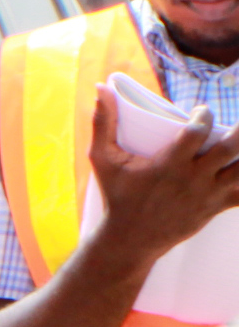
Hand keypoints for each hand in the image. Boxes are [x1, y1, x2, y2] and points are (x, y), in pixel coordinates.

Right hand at [88, 86, 238, 269]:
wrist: (129, 238)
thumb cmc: (117, 195)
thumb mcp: (103, 159)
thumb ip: (103, 122)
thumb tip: (101, 88)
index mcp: (169, 164)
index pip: (197, 132)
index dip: (204, 115)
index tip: (201, 111)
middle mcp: (194, 179)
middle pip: (231, 147)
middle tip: (236, 123)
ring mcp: (209, 194)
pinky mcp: (217, 206)